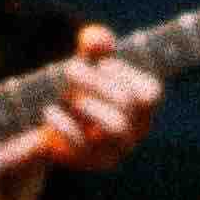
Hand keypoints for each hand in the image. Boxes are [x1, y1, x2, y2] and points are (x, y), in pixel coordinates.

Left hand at [0, 31, 162, 175]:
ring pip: (118, 126)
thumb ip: (92, 48)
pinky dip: (64, 124)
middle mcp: (135, 131)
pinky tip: (49, 110)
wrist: (53, 126)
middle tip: (71, 69)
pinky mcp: (90, 161)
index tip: (101, 63)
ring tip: (71, 97)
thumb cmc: (79, 90)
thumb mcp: (86, 65)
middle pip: (129, 104)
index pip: (150, 93)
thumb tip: (96, 38)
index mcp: (142, 108)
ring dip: (92, 105)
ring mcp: (116, 149)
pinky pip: (83, 144)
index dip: (125, 74)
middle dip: (97, 82)